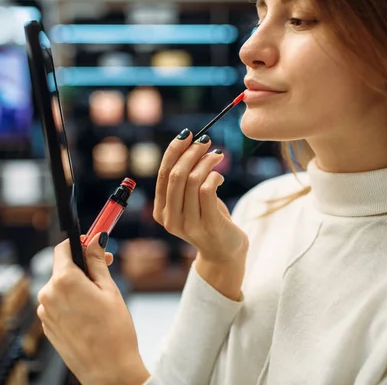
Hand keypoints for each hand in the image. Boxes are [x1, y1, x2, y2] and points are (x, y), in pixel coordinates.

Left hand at [37, 232, 149, 384]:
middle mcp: (48, 295)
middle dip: (82, 267)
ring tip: (99, 300)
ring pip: (60, 287)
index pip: (63, 248)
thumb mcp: (109, 289)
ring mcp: (45, 313)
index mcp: (63, 281)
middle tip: (104, 270)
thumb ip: (97, 262)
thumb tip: (95, 240)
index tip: (91, 243)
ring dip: (77, 286)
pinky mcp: (47, 326)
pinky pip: (58, 305)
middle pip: (62, 268)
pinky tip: (89, 314)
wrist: (108, 370)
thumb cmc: (113, 332)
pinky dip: (71, 303)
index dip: (79, 243)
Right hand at [154, 129, 248, 263]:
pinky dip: (214, 176)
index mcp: (161, 211)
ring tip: (217, 155)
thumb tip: (188, 144)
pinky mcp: (209, 225)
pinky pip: (208, 190)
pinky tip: (219, 175)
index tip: (187, 134)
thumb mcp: (190, 201)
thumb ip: (184, 180)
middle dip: (191, 152)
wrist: (224, 252)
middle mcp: (170, 219)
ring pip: (193, 181)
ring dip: (206, 162)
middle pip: (176, 175)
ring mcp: (188, 224)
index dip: (174, 151)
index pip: (163, 174)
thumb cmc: (208, 220)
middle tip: (205, 140)